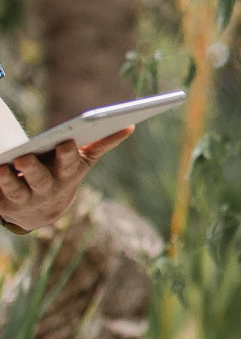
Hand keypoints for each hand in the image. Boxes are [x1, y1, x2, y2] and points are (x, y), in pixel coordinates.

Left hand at [0, 129, 132, 233]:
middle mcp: (46, 189)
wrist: (42, 212)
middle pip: (40, 180)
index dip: (67, 155)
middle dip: (32, 170)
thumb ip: (103, 143)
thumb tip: (130, 125)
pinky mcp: (3, 204)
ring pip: (14, 190)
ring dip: (7, 181)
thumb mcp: (82, 162)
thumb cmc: (62, 175)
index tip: (66, 142)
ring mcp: (24, 199)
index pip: (69, 164)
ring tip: (1, 168)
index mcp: (67, 175)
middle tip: (22, 158)